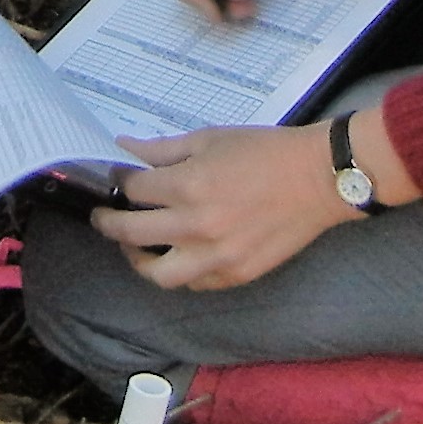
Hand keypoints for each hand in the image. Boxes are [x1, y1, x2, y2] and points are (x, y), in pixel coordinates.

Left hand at [89, 124, 353, 290]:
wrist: (318, 178)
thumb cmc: (265, 151)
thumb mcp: (210, 139)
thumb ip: (164, 149)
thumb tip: (125, 149)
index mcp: (188, 186)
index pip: (133, 191)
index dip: (119, 182)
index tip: (116, 179)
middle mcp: (196, 227)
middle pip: (130, 233)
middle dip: (109, 222)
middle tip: (104, 215)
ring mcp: (217, 257)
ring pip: (157, 274)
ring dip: (138, 260)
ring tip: (135, 245)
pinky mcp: (237, 274)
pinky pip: (194, 283)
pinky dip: (180, 271)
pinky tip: (177, 255)